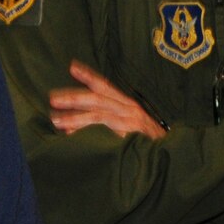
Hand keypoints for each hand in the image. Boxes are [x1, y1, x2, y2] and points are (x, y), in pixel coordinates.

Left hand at [48, 61, 165, 139]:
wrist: (170, 157)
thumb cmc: (148, 144)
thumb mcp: (129, 129)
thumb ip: (105, 124)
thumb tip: (72, 127)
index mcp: (127, 105)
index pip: (106, 86)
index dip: (88, 76)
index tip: (72, 67)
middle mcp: (129, 109)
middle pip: (98, 98)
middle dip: (74, 97)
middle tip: (53, 99)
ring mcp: (130, 122)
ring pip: (98, 114)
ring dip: (75, 116)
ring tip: (56, 121)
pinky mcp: (131, 135)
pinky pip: (105, 131)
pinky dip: (87, 131)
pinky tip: (71, 134)